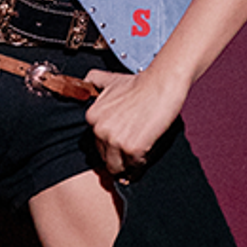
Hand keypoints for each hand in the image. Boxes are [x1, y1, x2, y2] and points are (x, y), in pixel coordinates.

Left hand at [83, 64, 188, 178]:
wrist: (160, 85)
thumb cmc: (140, 85)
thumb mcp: (110, 80)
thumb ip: (94, 81)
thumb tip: (85, 81)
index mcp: (92, 117)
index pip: (97, 144)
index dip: (112, 144)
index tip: (124, 137)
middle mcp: (99, 130)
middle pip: (106, 157)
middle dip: (119, 154)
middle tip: (135, 140)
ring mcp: (114, 141)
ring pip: (117, 166)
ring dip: (129, 161)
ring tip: (141, 145)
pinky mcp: (132, 149)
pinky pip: (135, 166)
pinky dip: (142, 161)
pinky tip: (148, 145)